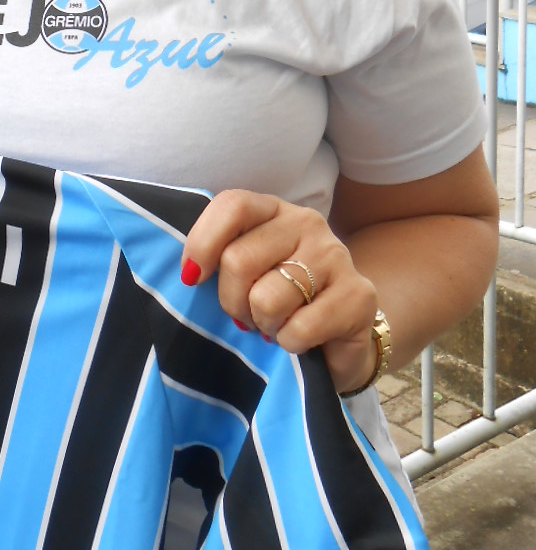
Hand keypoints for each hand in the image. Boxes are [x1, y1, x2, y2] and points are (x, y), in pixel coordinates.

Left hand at [180, 190, 379, 395]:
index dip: (202, 243)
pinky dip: (289, 343)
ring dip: (264, 324)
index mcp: (274, 210)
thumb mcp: (247, 271)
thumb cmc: (281, 300)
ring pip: (266, 298)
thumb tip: (189, 273)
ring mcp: (336, 256)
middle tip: (247, 315)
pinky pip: (299, 328)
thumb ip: (220, 258)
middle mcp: (307, 223)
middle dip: (232, 301)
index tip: (192, 278)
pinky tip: (300, 338)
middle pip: (239, 260)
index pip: (232, 206)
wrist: (340, 336)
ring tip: (276, 324)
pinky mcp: (359, 295)